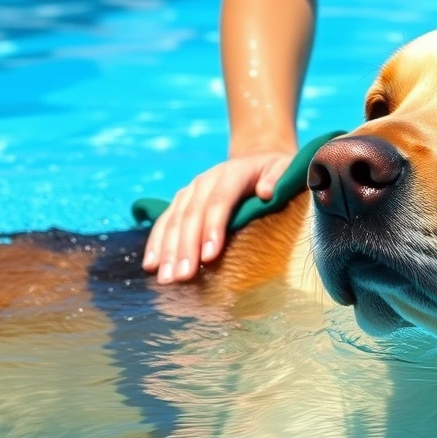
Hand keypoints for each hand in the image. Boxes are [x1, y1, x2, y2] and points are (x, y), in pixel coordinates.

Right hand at [142, 150, 294, 283]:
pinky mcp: (181, 201)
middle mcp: (206, 181)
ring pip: (174, 220)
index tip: (210, 257)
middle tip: (184, 277)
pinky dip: (156, 243)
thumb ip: (277, 178)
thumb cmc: (276, 173)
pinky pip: (164, 222)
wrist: (256, 159)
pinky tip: (151, 265)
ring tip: (166, 278)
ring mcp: (190, 191)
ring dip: (168, 250)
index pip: (219, 201)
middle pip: (192, 215)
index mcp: (232, 173)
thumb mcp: (285, 169)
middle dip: (186, 247)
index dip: (213, 228)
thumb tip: (266, 192)